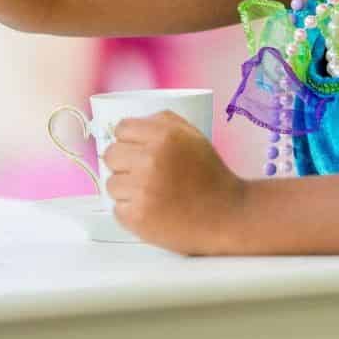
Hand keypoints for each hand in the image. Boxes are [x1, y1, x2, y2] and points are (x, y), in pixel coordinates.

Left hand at [102, 112, 245, 253]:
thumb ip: (162, 122)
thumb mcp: (193, 136)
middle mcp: (150, 159)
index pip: (121, 129)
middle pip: (110, 155)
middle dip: (124, 164)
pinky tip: (152, 211)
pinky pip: (117, 209)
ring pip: (110, 184)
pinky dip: (131, 212)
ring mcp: (142, 189)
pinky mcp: (138, 216)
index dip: (128, 140)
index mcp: (164, 135)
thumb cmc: (210, 176)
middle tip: (143, 174)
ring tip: (151, 195)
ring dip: (126, 190)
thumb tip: (127, 125)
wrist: (229, 216)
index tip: (136, 150)